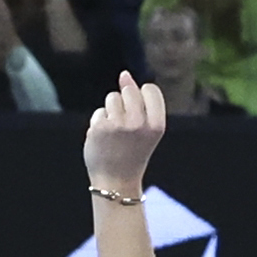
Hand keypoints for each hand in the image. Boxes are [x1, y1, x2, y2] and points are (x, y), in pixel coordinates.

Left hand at [83, 71, 166, 195]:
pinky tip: (103, 138)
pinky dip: (99, 122)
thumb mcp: (146, 129)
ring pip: (112, 98)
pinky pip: (100, 112)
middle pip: (129, 90)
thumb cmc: (132, 153)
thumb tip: (124, 74)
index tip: (139, 113)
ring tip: (115, 133)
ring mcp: (118, 124)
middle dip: (125, 102)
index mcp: (156, 125)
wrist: (115, 182)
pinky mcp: (100, 127)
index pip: (150, 89)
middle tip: (125, 127)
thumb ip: (140, 102)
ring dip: (111, 111)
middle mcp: (139, 123)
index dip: (142, 97)